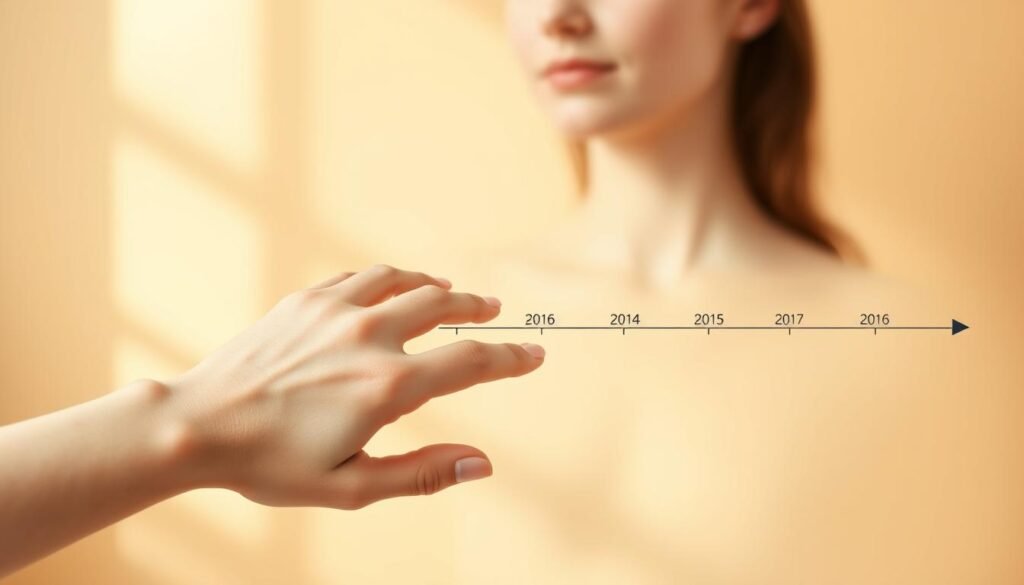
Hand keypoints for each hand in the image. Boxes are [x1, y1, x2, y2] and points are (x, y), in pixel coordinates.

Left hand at [159, 264, 545, 508]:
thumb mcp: (352, 486)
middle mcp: (368, 337)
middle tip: (493, 310)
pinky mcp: (304, 300)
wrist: (196, 427)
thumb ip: (422, 473)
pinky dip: (388, 278)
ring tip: (449, 290)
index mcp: (388, 386)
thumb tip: (483, 464)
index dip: (510, 358)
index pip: (470, 363)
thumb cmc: (272, 465)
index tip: (533, 353)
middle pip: (442, 306)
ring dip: (434, 285)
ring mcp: (334, 311)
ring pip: (402, 281)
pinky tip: (392, 286)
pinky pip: (360, 277)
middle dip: (475, 308)